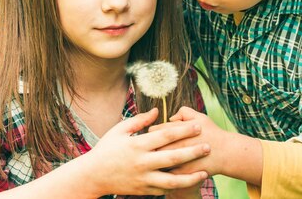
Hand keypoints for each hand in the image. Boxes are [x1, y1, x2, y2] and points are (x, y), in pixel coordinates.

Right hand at [83, 108, 210, 196]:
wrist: (93, 175)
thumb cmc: (106, 149)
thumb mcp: (120, 130)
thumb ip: (139, 120)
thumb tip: (157, 111)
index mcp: (137, 144)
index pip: (166, 135)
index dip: (184, 130)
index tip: (198, 126)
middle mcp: (142, 162)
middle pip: (173, 156)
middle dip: (193, 151)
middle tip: (208, 146)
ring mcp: (143, 178)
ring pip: (172, 180)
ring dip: (191, 176)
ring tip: (204, 172)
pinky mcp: (143, 190)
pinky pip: (164, 189)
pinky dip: (178, 187)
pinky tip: (189, 182)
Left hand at [149, 106, 227, 176]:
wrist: (226, 153)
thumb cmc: (212, 132)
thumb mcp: (199, 116)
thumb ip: (183, 112)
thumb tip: (170, 118)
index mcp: (178, 129)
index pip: (154, 130)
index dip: (153, 133)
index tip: (155, 135)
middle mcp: (177, 144)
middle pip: (153, 147)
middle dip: (151, 147)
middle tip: (154, 147)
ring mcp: (179, 160)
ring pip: (157, 162)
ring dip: (156, 160)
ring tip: (158, 158)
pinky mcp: (182, 174)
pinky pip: (166, 174)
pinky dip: (165, 172)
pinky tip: (167, 169)